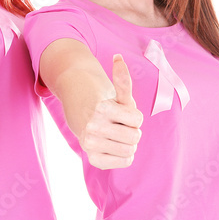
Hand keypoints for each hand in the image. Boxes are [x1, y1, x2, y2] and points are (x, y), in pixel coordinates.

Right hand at [79, 54, 142, 168]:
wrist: (81, 114)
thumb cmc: (104, 103)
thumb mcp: (116, 93)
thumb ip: (122, 79)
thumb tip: (118, 57)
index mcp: (102, 109)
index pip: (137, 119)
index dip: (133, 116)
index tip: (121, 113)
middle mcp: (94, 127)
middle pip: (135, 137)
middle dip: (131, 130)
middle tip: (119, 125)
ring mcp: (91, 144)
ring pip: (131, 151)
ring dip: (128, 143)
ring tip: (117, 136)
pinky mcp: (93, 158)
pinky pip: (124, 162)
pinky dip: (124, 156)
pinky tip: (115, 147)